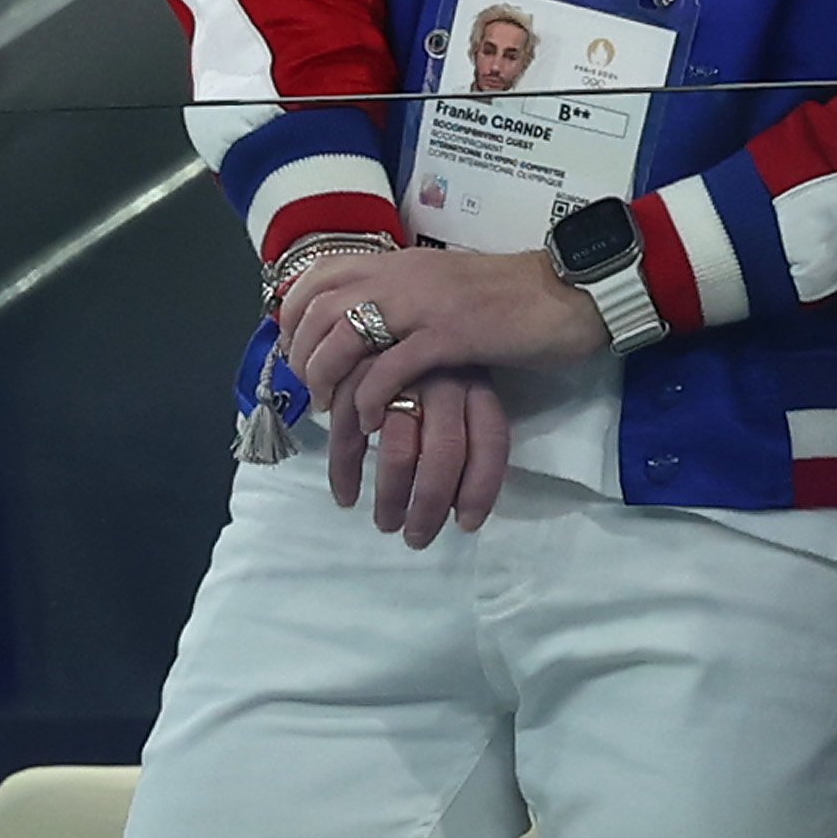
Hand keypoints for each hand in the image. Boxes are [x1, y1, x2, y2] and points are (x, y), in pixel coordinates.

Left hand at [279, 247, 607, 419]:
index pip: (321, 274)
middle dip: (303, 354)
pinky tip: (373, 418)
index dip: (294, 314)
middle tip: (314, 391)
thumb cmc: (511, 297)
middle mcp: (405, 276)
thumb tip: (367, 331)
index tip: (297, 350)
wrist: (570, 293)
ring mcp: (427, 304)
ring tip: (336, 409)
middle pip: (320, 307)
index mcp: (401, 262)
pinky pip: (389, 369)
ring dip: (328, 378)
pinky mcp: (451, 336)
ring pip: (345, 336)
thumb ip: (406, 301)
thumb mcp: (445, 289)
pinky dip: (369, 398)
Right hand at [329, 364, 511, 542]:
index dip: (481, 487)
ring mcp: (400, 377)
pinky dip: (346, 472)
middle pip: (444, 453)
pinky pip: (350, 435)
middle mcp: (444, 379)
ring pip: (398, 451)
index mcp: (477, 381)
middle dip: (430, 505)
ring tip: (386, 525)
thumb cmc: (436, 354)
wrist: (385, 299)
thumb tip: (460, 500)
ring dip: (390, 498)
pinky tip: (347, 497)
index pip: (490, 439)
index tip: (467, 524)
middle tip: (418, 538)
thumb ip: (467, 428)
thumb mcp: (467, 379)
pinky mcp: (358, 376)